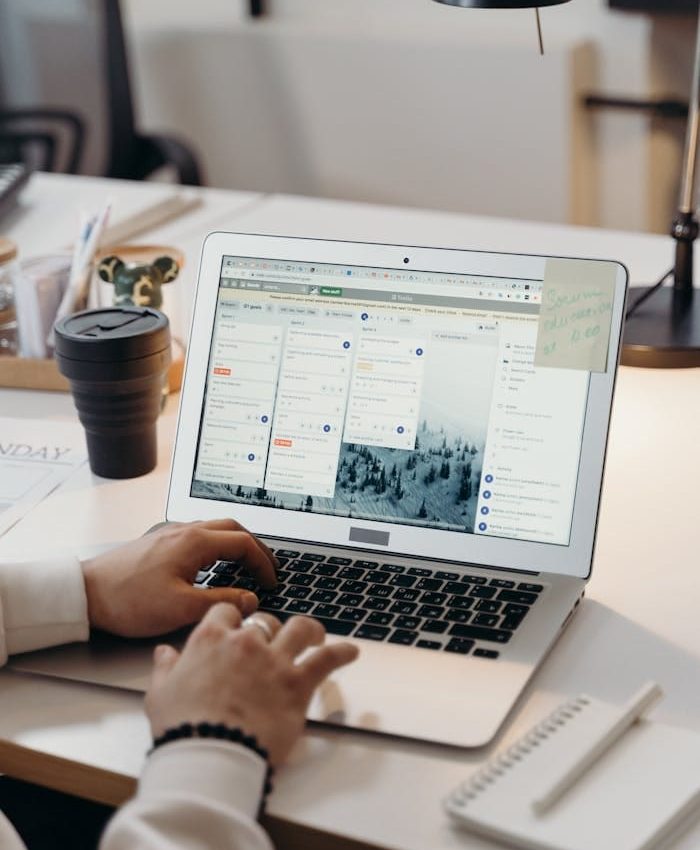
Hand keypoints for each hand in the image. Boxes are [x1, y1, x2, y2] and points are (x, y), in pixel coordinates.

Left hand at [80, 519, 277, 637]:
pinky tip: (213, 565)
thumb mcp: (181, 608)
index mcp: (194, 542)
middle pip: (233, 527)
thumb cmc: (127, 600)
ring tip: (246, 565)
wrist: (85, 593)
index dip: (264, 562)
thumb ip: (221, 601)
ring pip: (215, 529)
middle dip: (255, 546)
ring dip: (236, 543)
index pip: (244, 542)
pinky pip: (198, 535)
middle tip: (267, 566)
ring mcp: (170, 534)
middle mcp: (184, 531)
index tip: (271, 580)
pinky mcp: (159, 542)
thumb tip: (250, 599)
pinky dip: (217, 546)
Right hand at [145, 605, 358, 765]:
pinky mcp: (297, 682)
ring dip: (309, 629)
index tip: (235, 626)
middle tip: (274, 639)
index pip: (225, 612)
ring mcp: (274, 660)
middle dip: (269, 628)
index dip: (232, 618)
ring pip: (300, 629)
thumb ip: (166, 668)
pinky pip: (327, 659)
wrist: (210, 753)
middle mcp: (245, 642)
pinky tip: (351, 652)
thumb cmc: (183, 727)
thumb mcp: (160, 694)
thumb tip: (164, 653)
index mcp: (210, 639)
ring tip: (316, 634)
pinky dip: (342, 652)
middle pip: (264, 621)